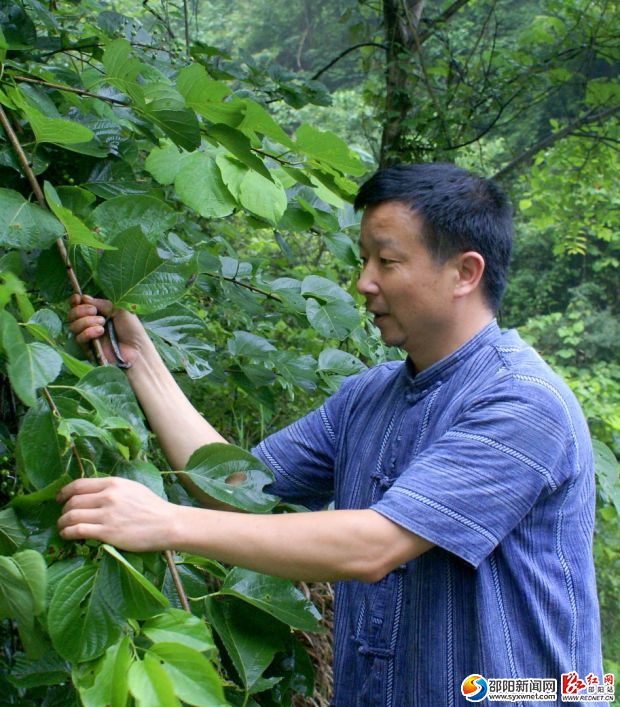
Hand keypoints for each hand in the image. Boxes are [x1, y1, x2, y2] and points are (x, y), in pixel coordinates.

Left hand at [57, 477, 178, 551]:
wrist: (167, 524)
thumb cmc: (153, 507)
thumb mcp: (132, 489)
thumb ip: (113, 489)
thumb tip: (93, 493)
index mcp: (114, 483)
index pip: (79, 484)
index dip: (65, 492)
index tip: (60, 498)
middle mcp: (108, 496)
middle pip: (73, 501)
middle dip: (64, 509)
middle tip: (63, 516)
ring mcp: (107, 514)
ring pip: (71, 515)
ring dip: (62, 522)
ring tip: (62, 527)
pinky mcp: (107, 532)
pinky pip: (78, 530)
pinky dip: (67, 532)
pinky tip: (67, 535)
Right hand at [67, 294, 147, 366]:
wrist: (137, 349)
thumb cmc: (132, 329)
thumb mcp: (120, 310)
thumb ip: (102, 303)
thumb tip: (83, 298)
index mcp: (98, 313)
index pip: (79, 305)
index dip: (75, 300)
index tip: (78, 298)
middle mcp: (91, 324)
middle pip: (72, 315)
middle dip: (80, 310)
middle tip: (94, 311)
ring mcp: (88, 336)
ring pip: (73, 326)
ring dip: (86, 321)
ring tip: (102, 324)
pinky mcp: (88, 348)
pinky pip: (79, 338)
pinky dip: (88, 332)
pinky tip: (100, 332)